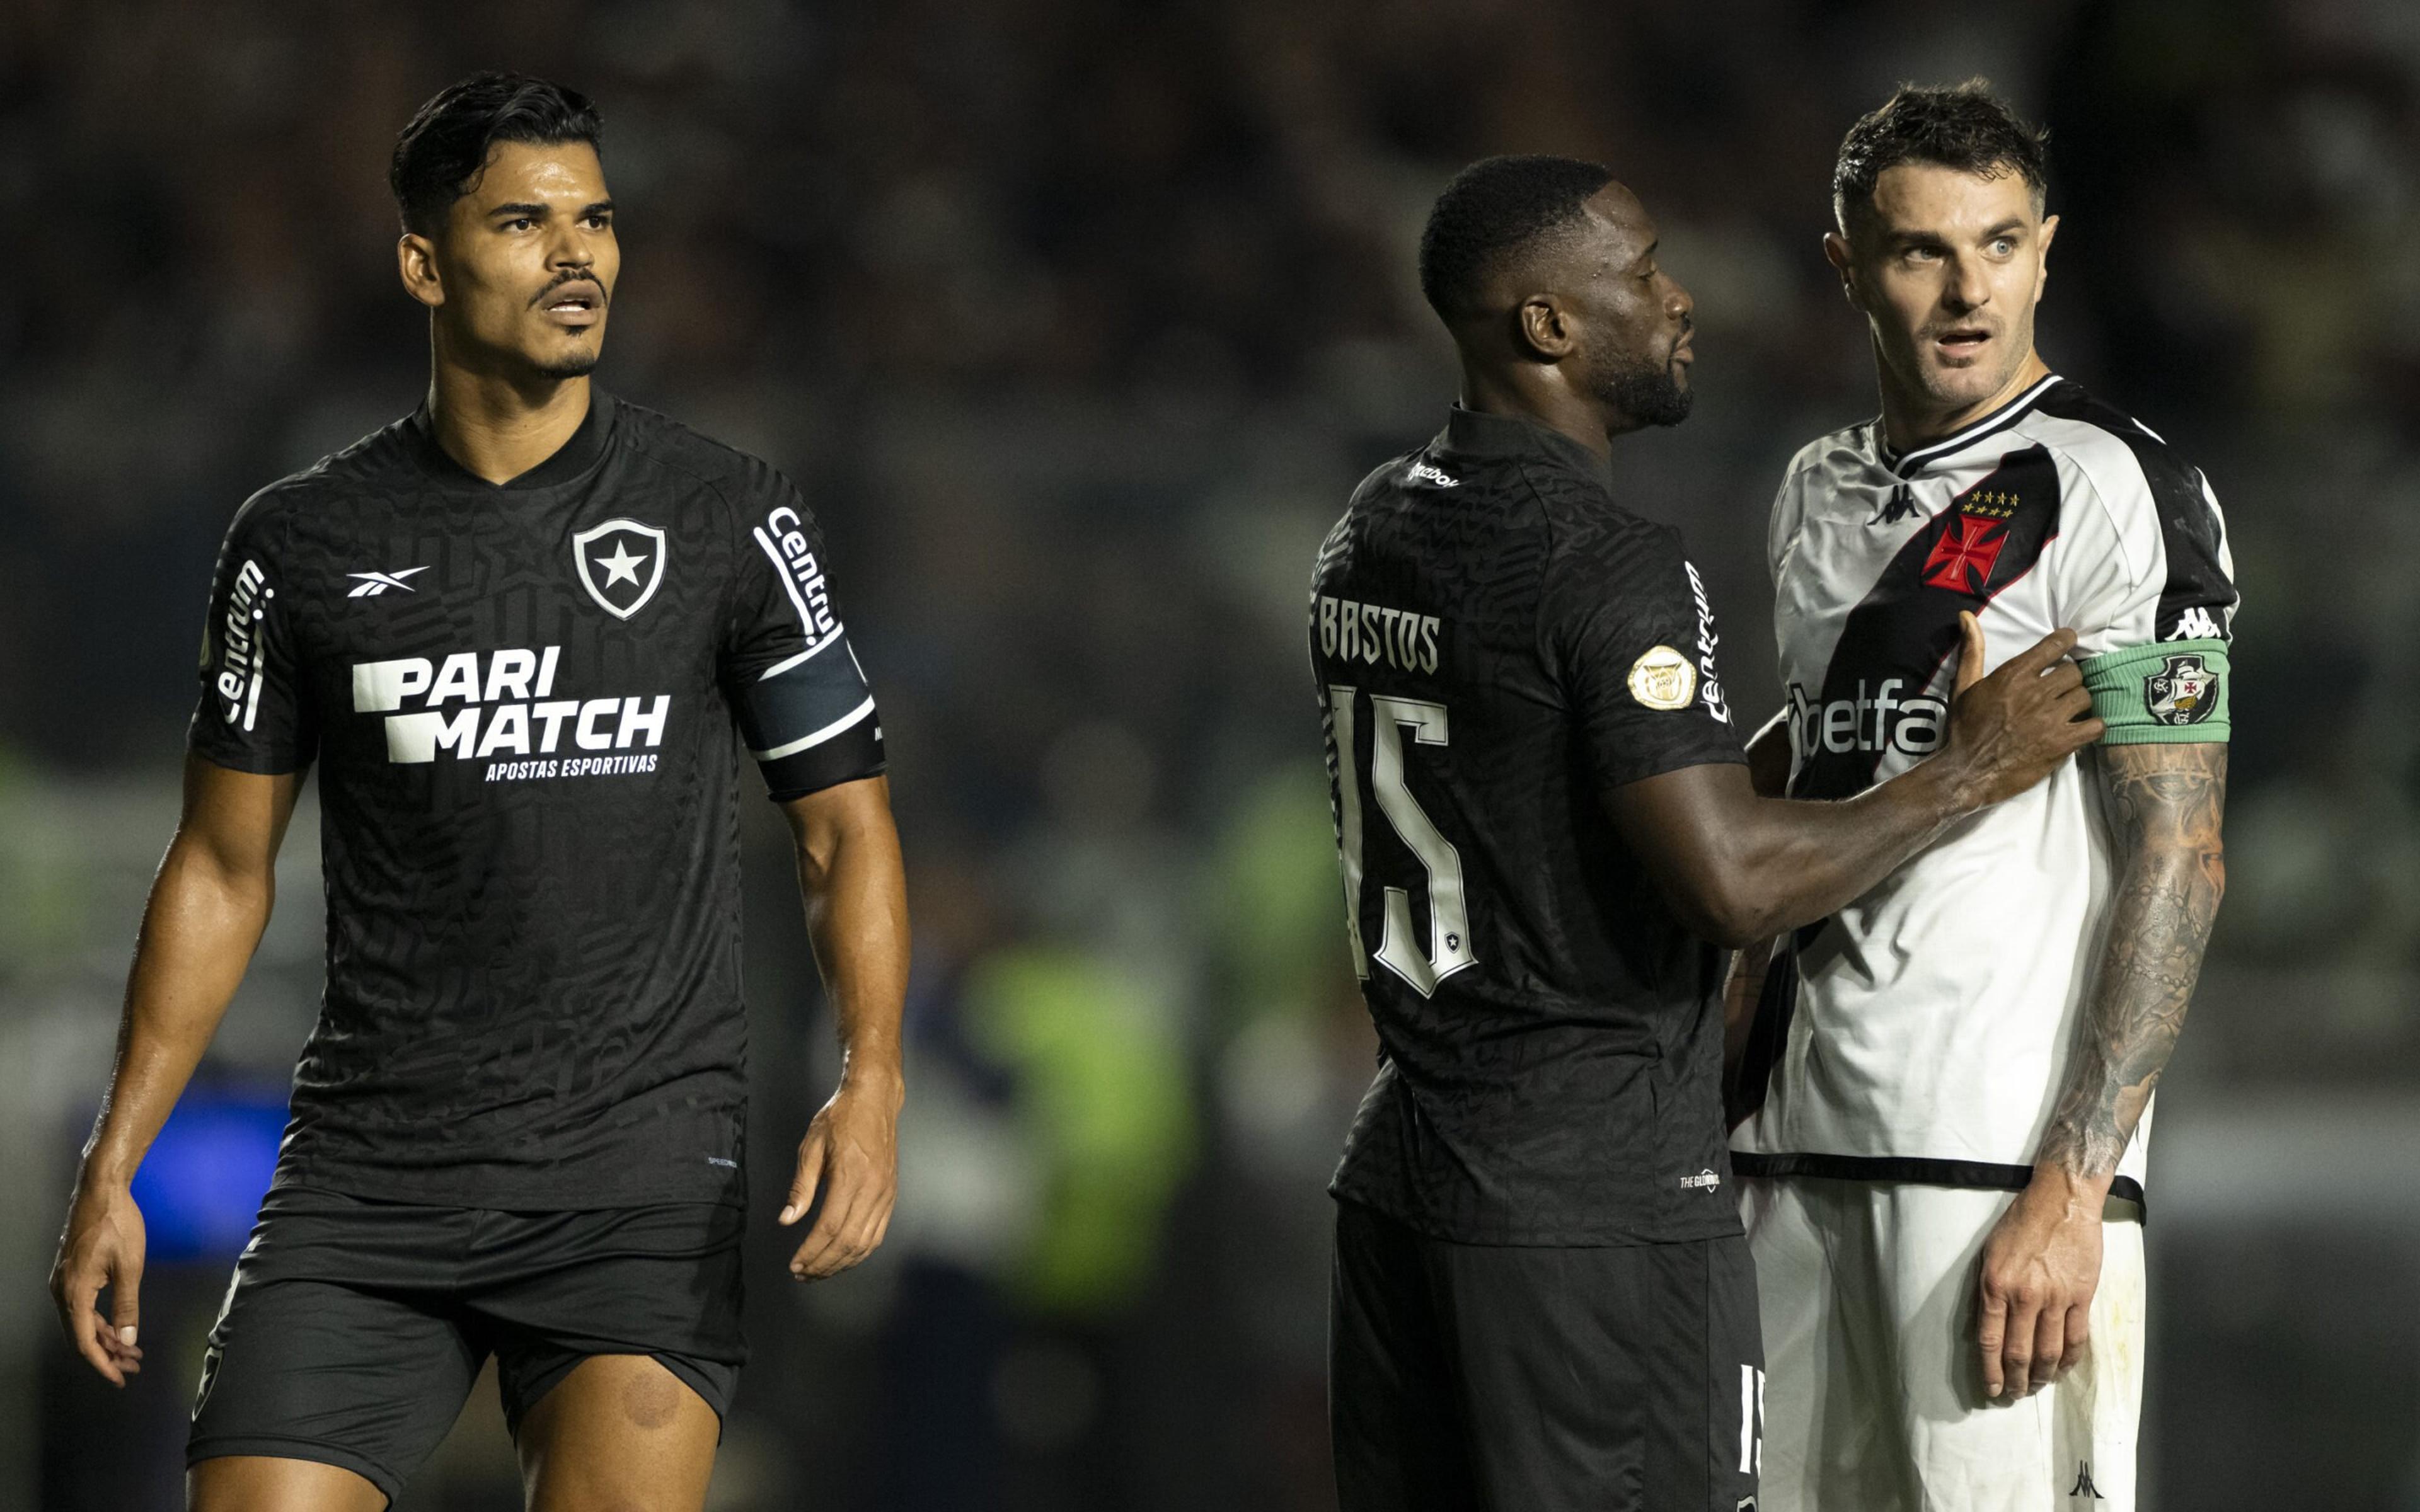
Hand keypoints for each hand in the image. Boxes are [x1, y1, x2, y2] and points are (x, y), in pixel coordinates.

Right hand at [49, 1180, 148, 1386]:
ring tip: (130, 1351)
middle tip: (133, 1366)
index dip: (102, 1364)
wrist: (101, 1192)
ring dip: (104, 1338)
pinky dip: (99, 1321)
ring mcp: (63, 1282)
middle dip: (106, 1354)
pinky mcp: (70, 1274)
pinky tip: (117, 1327)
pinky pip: (81, 1308)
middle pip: (81, 1336)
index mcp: (74, 1293)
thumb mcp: (129, 1267)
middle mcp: (61, 1291)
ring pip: (81, 1323)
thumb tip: (128, 1340)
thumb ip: (127, 1306)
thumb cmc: (118, 1225)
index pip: (85, 1342)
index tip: (120, 1379)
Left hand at [777, 1072, 901, 1279]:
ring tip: (820, 1271)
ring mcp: (886, 1194)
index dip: (811, 1251)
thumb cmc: (840, 1118)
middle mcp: (872, 1189)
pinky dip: (861, 1251)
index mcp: (850, 1176)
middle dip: (824, 1264)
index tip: (795, 1264)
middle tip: (803, 1274)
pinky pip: (878, 1233)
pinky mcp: (891, 1195)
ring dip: (841, 1263)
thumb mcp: (811, 1146)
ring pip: (865, 1243)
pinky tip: (844, 1257)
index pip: (829, 1227)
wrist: (874, 1100)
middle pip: (848, 1241)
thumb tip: (787, 1220)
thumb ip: (801, 1186)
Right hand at [1936, 614, 2101, 810]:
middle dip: (2070, 679)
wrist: (1967, 771)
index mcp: (2014, 675)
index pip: (2055, 646)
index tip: (2068, 643)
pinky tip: (2082, 729)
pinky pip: (2095, 726)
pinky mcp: (2062, 743)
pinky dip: (2093, 726)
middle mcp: (2036, 693)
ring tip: (2069, 710)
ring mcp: (2051, 719)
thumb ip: (1972, 650)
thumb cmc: (1964, 729)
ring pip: (2085, 696)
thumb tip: (1966, 616)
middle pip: (2075, 672)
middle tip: (2061, 689)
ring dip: (2079, 701)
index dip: (2066, 641)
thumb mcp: (1963, 686)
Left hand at [1975, 1172, 2103, 1401]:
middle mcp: (2024, 1296)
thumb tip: (1988, 1326)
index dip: (1991, 1370)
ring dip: (2041, 1376)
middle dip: (2016, 1380)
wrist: (2062, 1201)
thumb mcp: (1990, 1253)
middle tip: (2014, 1395)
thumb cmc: (2021, 1223)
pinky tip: (2061, 1370)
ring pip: (2048, 1352)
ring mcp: (2056, 1298)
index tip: (1991, 1388)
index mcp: (1996, 1285)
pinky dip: (2068, 1360)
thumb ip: (1988, 1291)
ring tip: (2036, 1387)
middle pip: (2019, 1353)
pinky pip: (2076, 1339)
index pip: (1990, 1340)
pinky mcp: (2081, 1297)